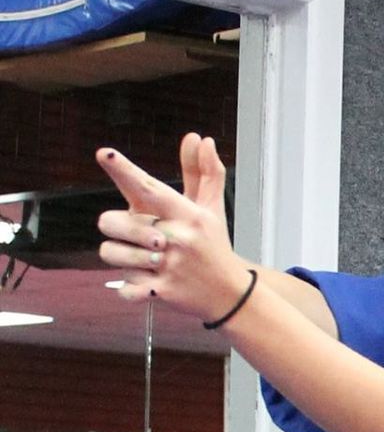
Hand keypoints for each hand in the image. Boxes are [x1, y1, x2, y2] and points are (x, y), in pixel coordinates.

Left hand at [95, 134, 250, 322]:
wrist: (230, 293)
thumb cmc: (213, 245)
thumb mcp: (210, 208)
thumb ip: (202, 171)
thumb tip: (200, 138)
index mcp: (187, 214)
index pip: (149, 187)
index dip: (123, 170)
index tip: (104, 153)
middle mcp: (177, 238)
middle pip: (114, 222)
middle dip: (115, 228)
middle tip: (136, 235)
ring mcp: (170, 266)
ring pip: (111, 253)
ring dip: (122, 257)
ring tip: (145, 260)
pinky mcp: (162, 291)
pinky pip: (122, 286)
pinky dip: (131, 286)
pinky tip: (151, 282)